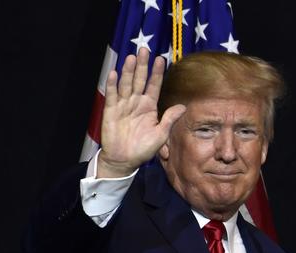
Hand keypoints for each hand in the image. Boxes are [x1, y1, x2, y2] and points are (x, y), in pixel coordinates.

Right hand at [98, 48, 185, 177]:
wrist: (125, 160)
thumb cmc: (143, 148)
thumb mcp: (160, 134)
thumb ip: (169, 119)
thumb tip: (183, 106)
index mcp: (149, 106)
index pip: (154, 86)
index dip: (157, 73)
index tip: (162, 59)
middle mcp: (136, 102)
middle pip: (140, 80)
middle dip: (143, 65)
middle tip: (145, 50)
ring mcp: (123, 105)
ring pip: (127, 84)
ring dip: (128, 71)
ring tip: (132, 58)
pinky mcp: (111, 111)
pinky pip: (112, 95)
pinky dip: (113, 85)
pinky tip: (114, 73)